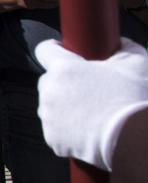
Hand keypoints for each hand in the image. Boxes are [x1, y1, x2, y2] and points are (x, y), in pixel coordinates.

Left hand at [34, 38, 147, 169]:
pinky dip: (67, 130)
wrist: (135, 139)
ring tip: (90, 112)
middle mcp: (49, 90)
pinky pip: (55, 129)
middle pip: (48, 80)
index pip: (44, 50)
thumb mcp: (137, 64)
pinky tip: (87, 130)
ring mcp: (49, 116)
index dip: (54, 49)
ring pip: (50, 106)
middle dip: (63, 82)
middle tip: (87, 89)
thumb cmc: (135, 99)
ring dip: (63, 106)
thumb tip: (120, 42)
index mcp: (64, 68)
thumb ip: (124, 48)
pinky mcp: (52, 138)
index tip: (62, 52)